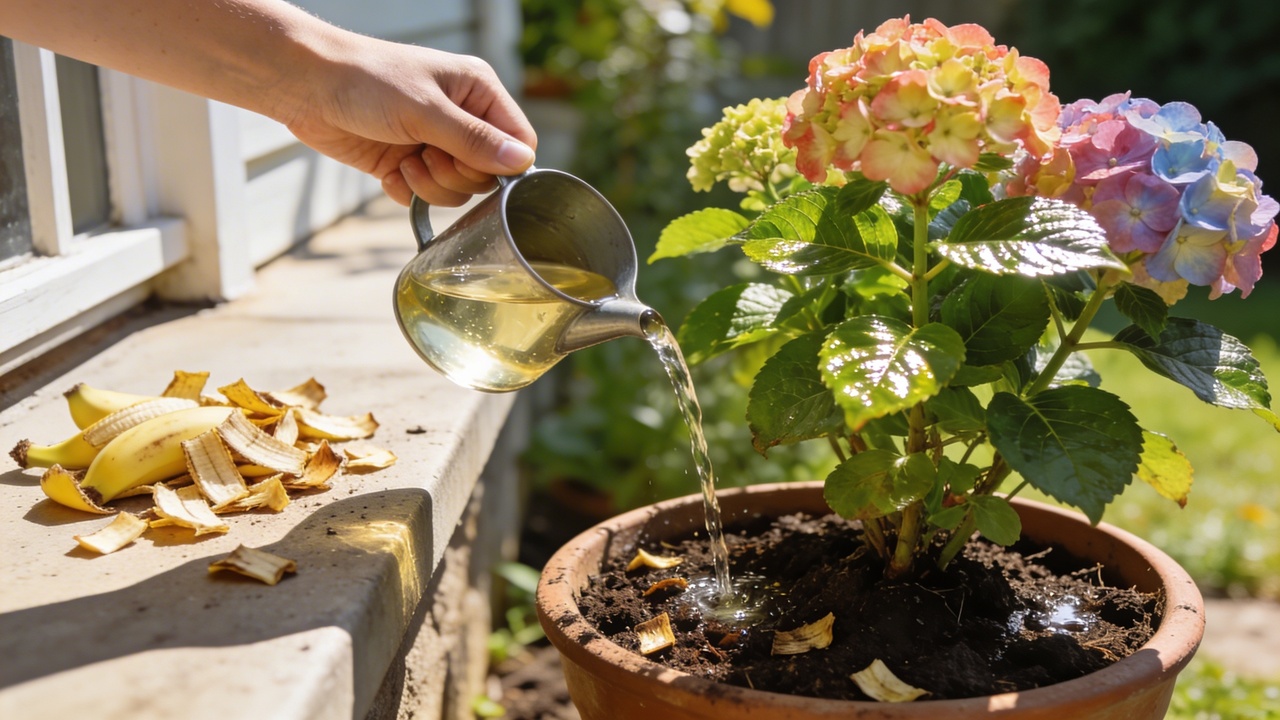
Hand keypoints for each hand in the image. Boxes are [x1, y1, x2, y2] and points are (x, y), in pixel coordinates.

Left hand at [283, 38, 536, 206]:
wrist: (305, 85)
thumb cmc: (365, 80)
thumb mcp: (425, 110)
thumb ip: (474, 140)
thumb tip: (521, 163)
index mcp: (477, 91)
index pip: (519, 141)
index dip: (501, 165)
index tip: (469, 163)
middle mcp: (461, 117)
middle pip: (487, 174)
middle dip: (456, 176)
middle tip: (426, 156)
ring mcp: (434, 142)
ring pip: (457, 190)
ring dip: (430, 186)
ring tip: (403, 162)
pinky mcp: (407, 163)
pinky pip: (426, 196)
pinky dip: (407, 191)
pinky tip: (388, 170)